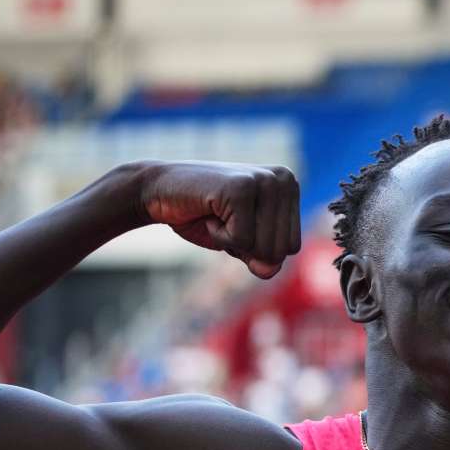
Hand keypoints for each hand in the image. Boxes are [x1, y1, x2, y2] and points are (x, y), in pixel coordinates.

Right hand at [134, 160, 300, 278]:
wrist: (158, 192)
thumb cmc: (204, 216)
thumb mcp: (242, 243)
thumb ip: (263, 259)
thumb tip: (270, 270)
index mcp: (290, 187)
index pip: (291, 247)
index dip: (258, 248)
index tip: (236, 223)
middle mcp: (283, 179)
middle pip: (280, 250)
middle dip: (247, 247)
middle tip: (225, 220)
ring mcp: (264, 180)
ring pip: (264, 247)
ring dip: (233, 242)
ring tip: (218, 215)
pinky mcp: (242, 188)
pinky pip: (241, 240)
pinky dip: (219, 236)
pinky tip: (209, 211)